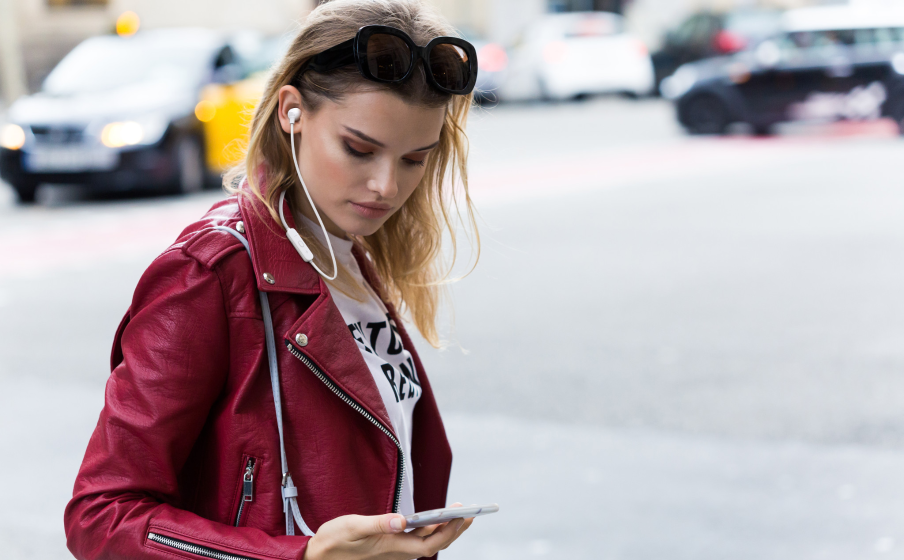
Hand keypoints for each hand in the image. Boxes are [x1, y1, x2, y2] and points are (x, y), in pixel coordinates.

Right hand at [303, 503, 473, 559]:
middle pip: (435, 543)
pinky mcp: (392, 548)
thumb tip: (401, 520)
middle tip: (472, 513)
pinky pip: (419, 540)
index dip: (449, 529)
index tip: (463, 515)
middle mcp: (399, 552)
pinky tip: (437, 520)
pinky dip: (432, 530)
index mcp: (393, 547)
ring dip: (446, 529)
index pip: (431, 542)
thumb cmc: (334, 540)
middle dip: (455, 529)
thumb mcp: (353, 527)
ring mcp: (396, 551)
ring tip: (461, 514)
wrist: (319, 555)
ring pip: (429, 542)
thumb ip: (378, 523)